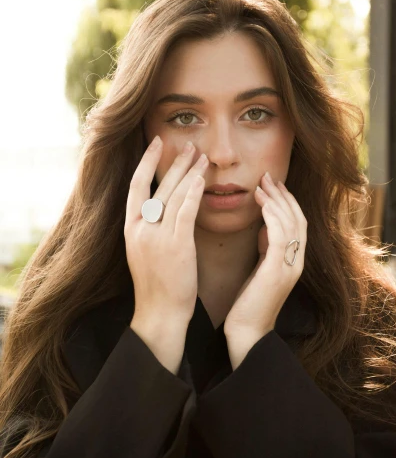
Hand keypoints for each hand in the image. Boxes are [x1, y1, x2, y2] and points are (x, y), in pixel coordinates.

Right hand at [125, 137, 208, 325]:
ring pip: (173, 195)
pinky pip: (184, 213)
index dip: (146, 162)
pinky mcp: (175, 246)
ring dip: (189, 173)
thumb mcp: (146, 252)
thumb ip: (152, 228)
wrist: (159, 314)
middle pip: (157, 186)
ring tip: (202, 156)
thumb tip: (164, 207)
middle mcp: (140, 230)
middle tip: (189, 144)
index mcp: (130, 230)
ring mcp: (156, 238)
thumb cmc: (158, 286)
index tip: (156, 143)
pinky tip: (202, 179)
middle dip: (174, 162)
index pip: (136, 186)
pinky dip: (193, 194)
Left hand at [224, 171, 306, 362]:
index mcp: (294, 261)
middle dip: (283, 195)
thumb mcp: (260, 271)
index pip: (297, 223)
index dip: (286, 201)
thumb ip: (266, 250)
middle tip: (268, 176)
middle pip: (298, 218)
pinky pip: (279, 234)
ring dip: (277, 200)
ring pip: (291, 222)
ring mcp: (290, 266)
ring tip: (262, 184)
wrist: (246, 333)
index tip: (272, 184)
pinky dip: (271, 214)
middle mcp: (297, 262)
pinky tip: (259, 202)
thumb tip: (264, 228)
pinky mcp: (278, 270)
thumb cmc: (248, 305)